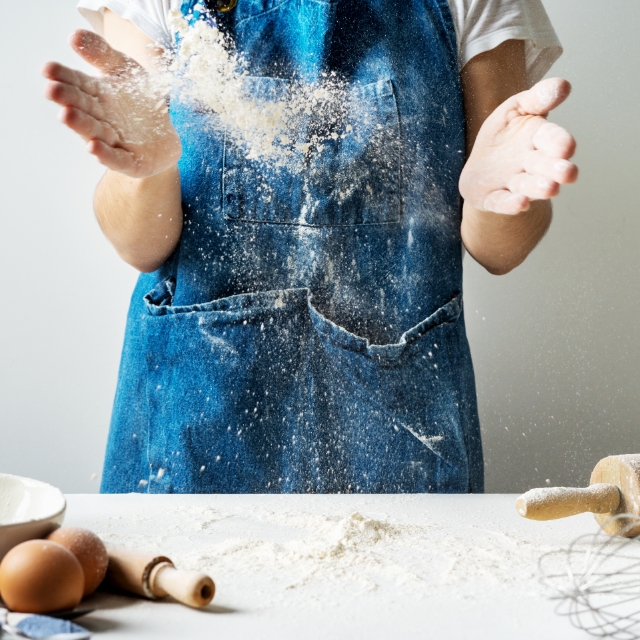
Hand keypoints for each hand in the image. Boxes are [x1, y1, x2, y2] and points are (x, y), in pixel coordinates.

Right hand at [42, 30, 180, 178]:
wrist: (165, 137)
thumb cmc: (140, 102)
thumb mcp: (126, 71)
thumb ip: (103, 54)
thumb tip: (74, 35)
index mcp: (97, 97)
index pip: (78, 85)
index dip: (63, 77)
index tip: (48, 69)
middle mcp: (102, 120)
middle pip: (83, 109)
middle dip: (68, 100)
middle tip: (52, 90)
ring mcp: (116, 143)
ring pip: (96, 133)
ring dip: (81, 125)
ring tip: (67, 114)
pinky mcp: (132, 163)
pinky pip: (117, 159)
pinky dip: (105, 154)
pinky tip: (93, 147)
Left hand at [459, 77, 577, 214]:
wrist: (482, 167)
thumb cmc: (504, 135)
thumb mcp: (515, 110)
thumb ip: (536, 99)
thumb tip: (563, 85)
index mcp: (538, 138)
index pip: (552, 138)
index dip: (558, 142)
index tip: (567, 147)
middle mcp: (532, 164)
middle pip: (545, 166)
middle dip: (556, 169)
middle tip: (567, 173)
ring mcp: (514, 184)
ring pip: (529, 187)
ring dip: (539, 188)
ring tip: (550, 189)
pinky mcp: (496, 200)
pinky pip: (504, 203)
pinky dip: (512, 204)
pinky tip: (520, 203)